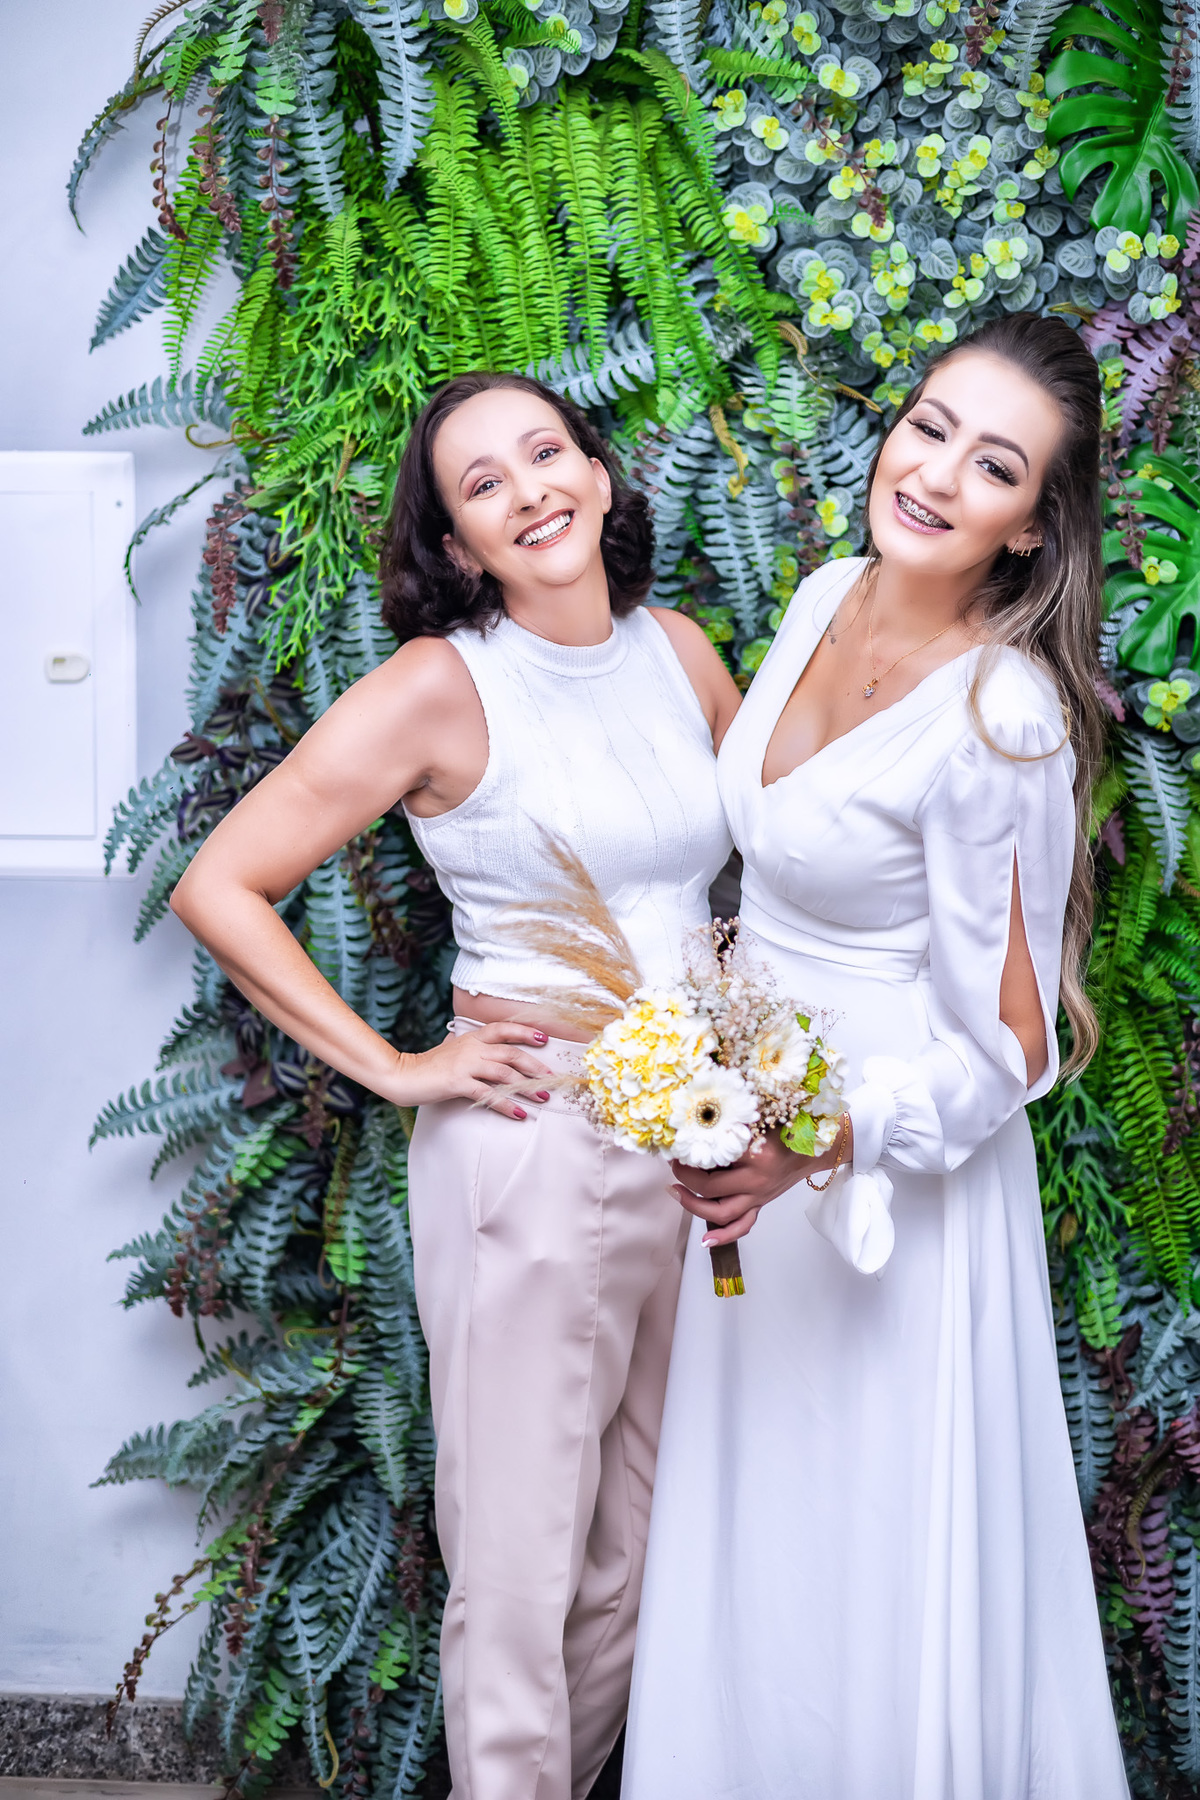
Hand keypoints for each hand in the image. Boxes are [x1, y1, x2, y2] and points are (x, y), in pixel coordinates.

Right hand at [388, 1023, 553, 1118]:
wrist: (403, 1075)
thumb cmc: (428, 1065)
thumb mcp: (450, 1048)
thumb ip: (465, 1044)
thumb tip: (471, 1041)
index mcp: (472, 1037)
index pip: (504, 1028)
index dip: (525, 1032)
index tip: (544, 1038)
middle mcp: (472, 1048)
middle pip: (512, 1053)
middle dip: (535, 1066)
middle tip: (551, 1077)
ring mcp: (465, 1064)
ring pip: (505, 1073)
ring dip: (527, 1087)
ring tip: (542, 1097)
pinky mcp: (458, 1082)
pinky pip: (488, 1094)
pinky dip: (506, 1104)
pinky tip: (519, 1113)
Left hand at [670, 1122, 849, 1245]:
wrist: (812, 1148)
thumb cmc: (785, 1130)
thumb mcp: (758, 1121)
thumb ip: (731, 1124)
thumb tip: (696, 1124)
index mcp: (756, 1155)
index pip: (714, 1158)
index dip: (691, 1153)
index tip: (677, 1146)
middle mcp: (757, 1180)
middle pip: (711, 1188)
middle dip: (686, 1178)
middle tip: (674, 1166)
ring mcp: (759, 1197)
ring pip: (721, 1212)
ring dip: (693, 1206)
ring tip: (676, 1192)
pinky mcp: (760, 1205)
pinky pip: (742, 1226)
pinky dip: (723, 1236)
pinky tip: (704, 1241)